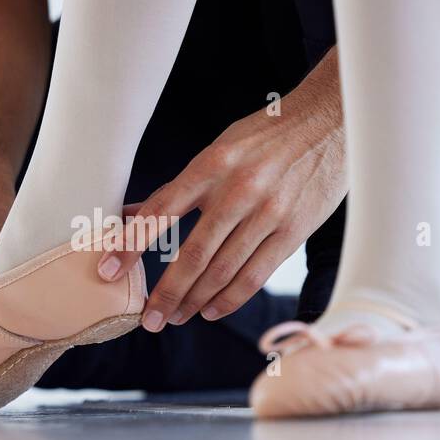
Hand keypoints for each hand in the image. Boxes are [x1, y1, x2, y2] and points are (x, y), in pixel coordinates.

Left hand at [98, 107, 346, 329]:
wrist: (330, 121)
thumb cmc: (268, 134)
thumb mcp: (219, 148)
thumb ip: (179, 187)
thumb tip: (130, 214)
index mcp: (211, 165)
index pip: (160, 211)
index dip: (131, 245)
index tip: (109, 271)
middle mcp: (237, 190)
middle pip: (192, 254)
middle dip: (166, 292)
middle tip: (149, 318)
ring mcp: (268, 212)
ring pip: (223, 271)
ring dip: (195, 301)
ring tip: (176, 317)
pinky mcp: (294, 230)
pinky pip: (256, 274)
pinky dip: (230, 298)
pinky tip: (212, 309)